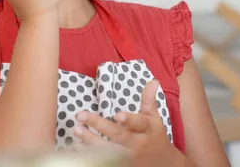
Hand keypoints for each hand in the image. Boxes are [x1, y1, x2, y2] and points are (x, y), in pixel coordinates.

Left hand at [74, 80, 188, 166]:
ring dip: (90, 140)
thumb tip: (153, 80)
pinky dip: (90, 155)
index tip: (117, 115)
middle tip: (81, 115)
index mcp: (146, 129)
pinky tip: (77, 147)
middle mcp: (137, 143)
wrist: (163, 164)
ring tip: (76, 129)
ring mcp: (128, 157)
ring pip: (108, 150)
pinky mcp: (121, 165)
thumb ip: (149, 100)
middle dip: (99, 125)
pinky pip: (103, 160)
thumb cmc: (155, 136)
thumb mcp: (155, 118)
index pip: (138, 123)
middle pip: (118, 135)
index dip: (128, 119)